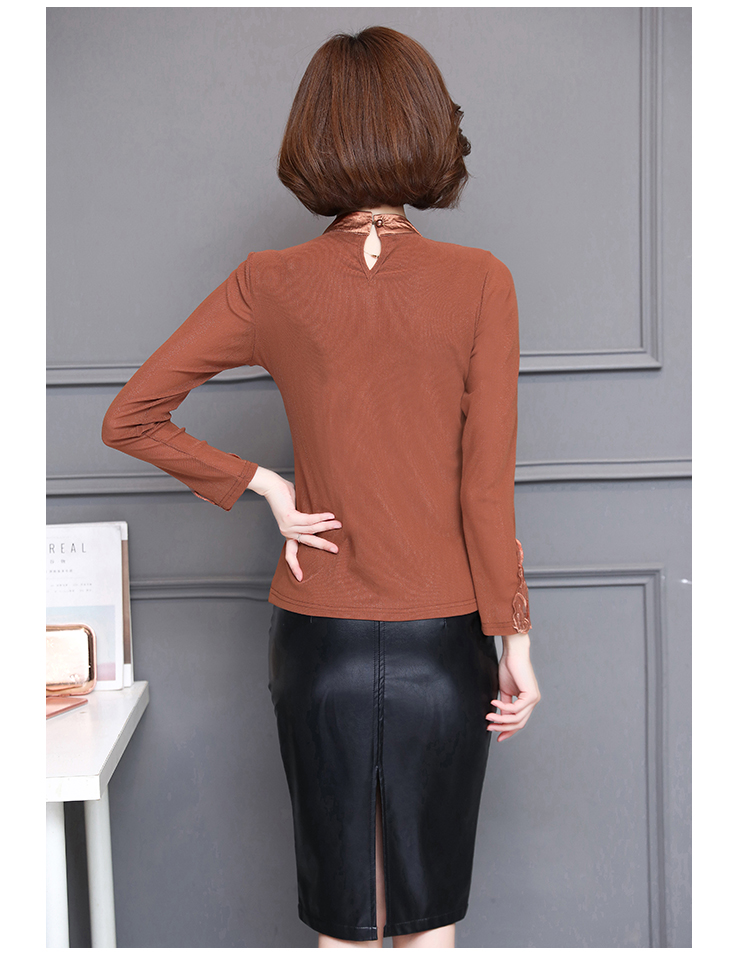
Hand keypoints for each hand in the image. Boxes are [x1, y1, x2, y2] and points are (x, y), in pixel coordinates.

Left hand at [248, 466, 340, 581]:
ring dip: (327, 526)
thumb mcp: (297, 511)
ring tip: (339, 524)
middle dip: (323, 547)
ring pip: (312, 529)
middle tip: (336, 551)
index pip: (291, 554)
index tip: (300, 578)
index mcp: (288, 533)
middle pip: (308, 543)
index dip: (295, 566)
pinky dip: (321, 517)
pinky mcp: (290, 518)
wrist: (271, 486)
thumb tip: (326, 520)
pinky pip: (309, 519)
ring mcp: (288, 526)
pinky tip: (330, 515)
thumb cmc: (285, 496)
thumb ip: (307, 518)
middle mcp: (287, 532)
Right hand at [486, 633, 540, 741]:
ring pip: (517, 718)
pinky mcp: (531, 695)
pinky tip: (494, 702)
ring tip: (488, 716)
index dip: (508, 730)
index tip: (497, 736)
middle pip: (519, 723)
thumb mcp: (505, 691)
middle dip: (503, 728)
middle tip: (489, 727)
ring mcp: (534, 699)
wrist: (513, 654)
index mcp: (528, 701)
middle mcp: (533, 701)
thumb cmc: (509, 668)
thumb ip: (505, 706)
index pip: (519, 721)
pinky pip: (515, 708)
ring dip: (501, 719)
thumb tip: (501, 720)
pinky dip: (502, 707)